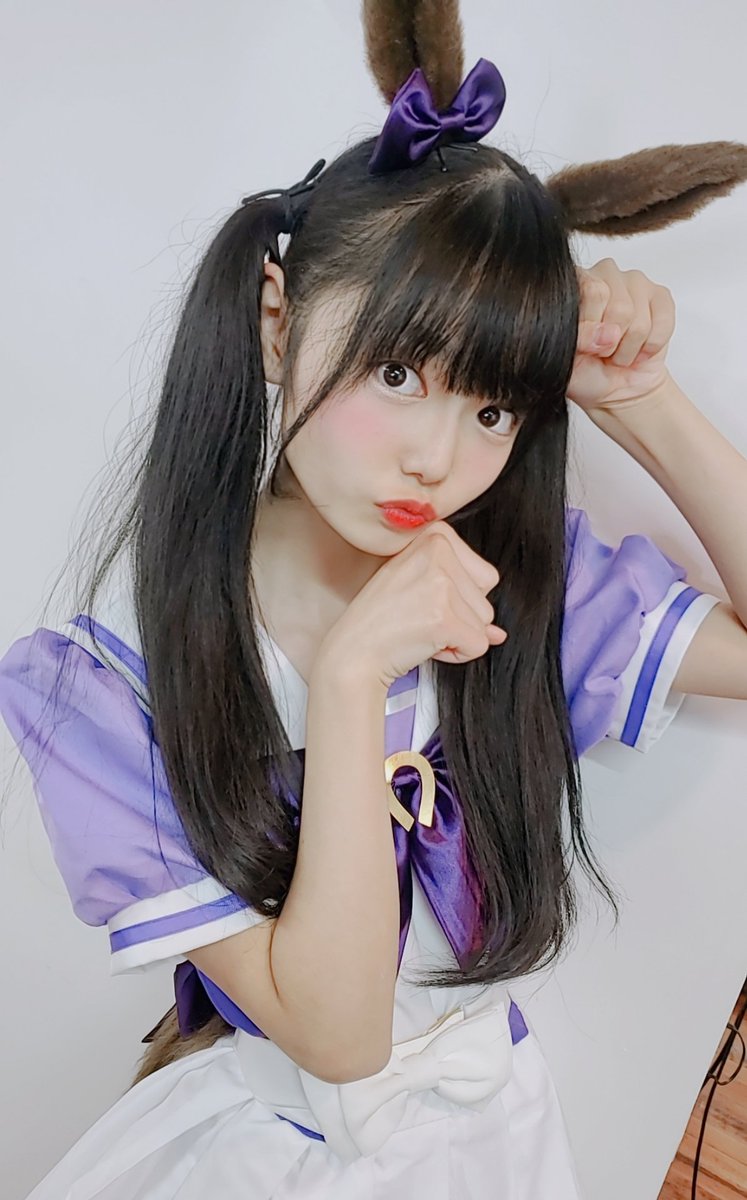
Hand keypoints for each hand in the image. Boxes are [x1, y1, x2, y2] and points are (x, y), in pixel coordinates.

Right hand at [317, 520, 504, 689]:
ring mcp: (441, 584)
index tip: (423, 601)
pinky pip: (479, 645)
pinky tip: (425, 645)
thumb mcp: (417, 588)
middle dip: (461, 619)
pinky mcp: (445, 618)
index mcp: (434, 535)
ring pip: (485, 622)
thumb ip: (462, 598)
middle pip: (487, 598)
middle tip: (419, 618)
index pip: (484, 575)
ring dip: (458, 636)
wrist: (352, 652)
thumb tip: (498, 632)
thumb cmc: (378, 621)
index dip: (459, 599)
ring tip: (419, 629)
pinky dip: (456, 654)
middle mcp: (438, 552)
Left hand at [567, 258, 675, 412]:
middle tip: (603, 348)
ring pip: (639, 319)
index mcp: (574, 284)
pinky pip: (662, 323)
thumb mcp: (568, 358)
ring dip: (628, 348)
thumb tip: (606, 333)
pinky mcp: (660, 295)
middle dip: (611, 340)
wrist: (614, 385)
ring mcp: (633, 280)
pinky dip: (650, 346)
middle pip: (619, 306)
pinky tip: (638, 348)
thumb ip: (578, 339)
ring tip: (618, 350)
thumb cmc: (585, 369)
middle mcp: (603, 273)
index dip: (592, 326)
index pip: (590, 292)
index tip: (586, 344)